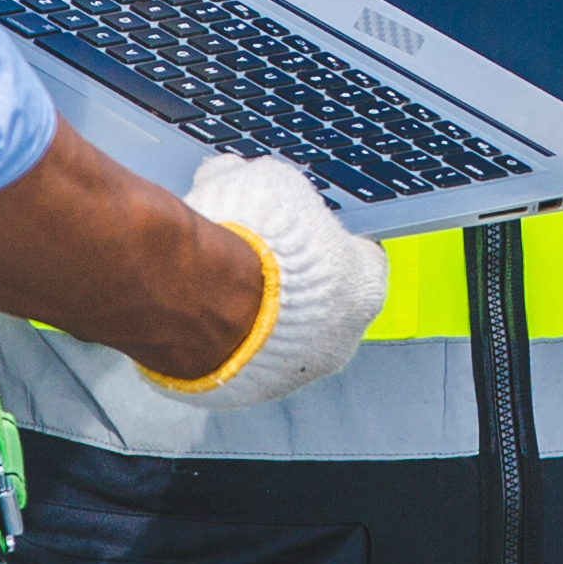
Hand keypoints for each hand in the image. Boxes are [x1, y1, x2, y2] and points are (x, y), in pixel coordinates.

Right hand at [148, 154, 385, 403]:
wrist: (198, 294)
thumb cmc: (249, 239)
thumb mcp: (264, 181)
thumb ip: (259, 182)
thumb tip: (233, 173)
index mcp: (364, 286)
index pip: (360, 260)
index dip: (327, 241)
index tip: (303, 229)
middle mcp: (339, 338)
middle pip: (323, 305)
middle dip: (292, 283)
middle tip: (254, 255)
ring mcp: (294, 371)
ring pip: (281, 339)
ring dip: (258, 316)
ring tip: (219, 284)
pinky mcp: (249, 390)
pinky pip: (242, 359)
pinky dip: (225, 340)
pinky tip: (202, 313)